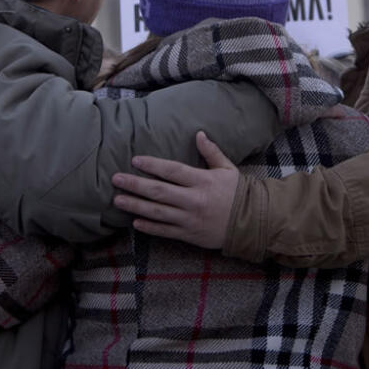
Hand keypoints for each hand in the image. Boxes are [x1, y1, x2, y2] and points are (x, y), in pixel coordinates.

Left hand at [111, 132, 239, 248]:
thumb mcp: (227, 169)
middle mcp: (193, 200)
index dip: (153, 165)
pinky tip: (135, 222)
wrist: (252, 223)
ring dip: (135, 206)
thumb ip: (211, 152)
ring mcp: (190, 219)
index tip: (135, 160)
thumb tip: (198, 134)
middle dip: (135, 185)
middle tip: (116, 180)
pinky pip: (165, 231)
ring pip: (157, 212)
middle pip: (159, 192)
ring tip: (118, 200)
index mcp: (202, 181)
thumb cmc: (238, 193)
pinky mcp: (190, 235)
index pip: (172, 171)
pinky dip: (149, 227)